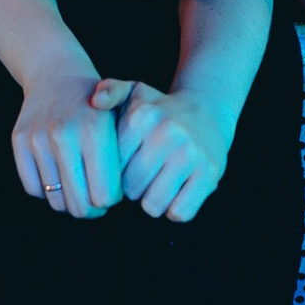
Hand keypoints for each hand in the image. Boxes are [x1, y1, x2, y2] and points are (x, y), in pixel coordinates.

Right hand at [11, 73, 123, 217]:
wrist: (56, 70)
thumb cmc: (95, 102)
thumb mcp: (117, 121)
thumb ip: (119, 161)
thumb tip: (107, 201)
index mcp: (96, 132)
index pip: (105, 195)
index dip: (110, 200)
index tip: (111, 192)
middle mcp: (65, 135)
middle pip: (79, 204)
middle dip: (91, 209)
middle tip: (95, 202)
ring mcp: (39, 138)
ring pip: (55, 200)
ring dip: (68, 202)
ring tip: (77, 189)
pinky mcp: (20, 140)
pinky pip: (33, 188)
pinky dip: (46, 191)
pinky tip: (57, 179)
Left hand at [97, 79, 232, 220]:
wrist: (207, 112)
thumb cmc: (159, 109)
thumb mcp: (134, 92)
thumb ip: (110, 91)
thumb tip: (95, 101)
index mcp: (142, 116)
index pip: (112, 167)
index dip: (116, 171)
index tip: (126, 163)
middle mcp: (167, 133)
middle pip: (131, 189)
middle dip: (133, 188)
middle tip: (143, 175)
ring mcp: (190, 154)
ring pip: (153, 205)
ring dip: (152, 202)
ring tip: (157, 184)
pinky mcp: (209, 173)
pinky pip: (179, 213)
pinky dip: (174, 210)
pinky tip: (176, 193)